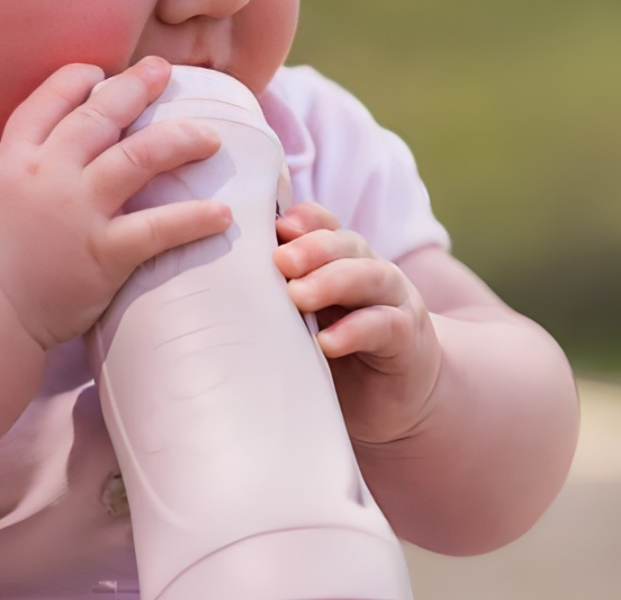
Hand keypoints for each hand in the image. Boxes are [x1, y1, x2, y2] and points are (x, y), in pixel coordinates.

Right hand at [0, 57, 230, 351]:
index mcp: (12, 157)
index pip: (50, 101)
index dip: (77, 81)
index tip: (100, 73)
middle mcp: (49, 174)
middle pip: (101, 116)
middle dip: (135, 87)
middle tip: (162, 70)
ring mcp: (78, 211)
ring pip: (138, 158)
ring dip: (179, 140)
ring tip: (211, 136)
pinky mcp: (103, 254)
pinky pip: (157, 229)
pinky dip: (193, 220)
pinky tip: (223, 214)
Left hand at [273, 202, 441, 444]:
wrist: (389, 400)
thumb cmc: (331, 353)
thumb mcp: (299, 321)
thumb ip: (274, 298)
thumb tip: (214, 286)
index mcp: (337, 258)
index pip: (322, 225)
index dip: (301, 221)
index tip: (272, 227)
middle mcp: (366, 269)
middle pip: (344, 242)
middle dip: (311, 247)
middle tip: (279, 261)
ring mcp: (391, 300)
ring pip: (369, 275)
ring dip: (332, 281)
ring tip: (298, 296)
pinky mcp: (407, 337)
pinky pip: (385, 324)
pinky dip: (356, 330)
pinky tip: (328, 342)